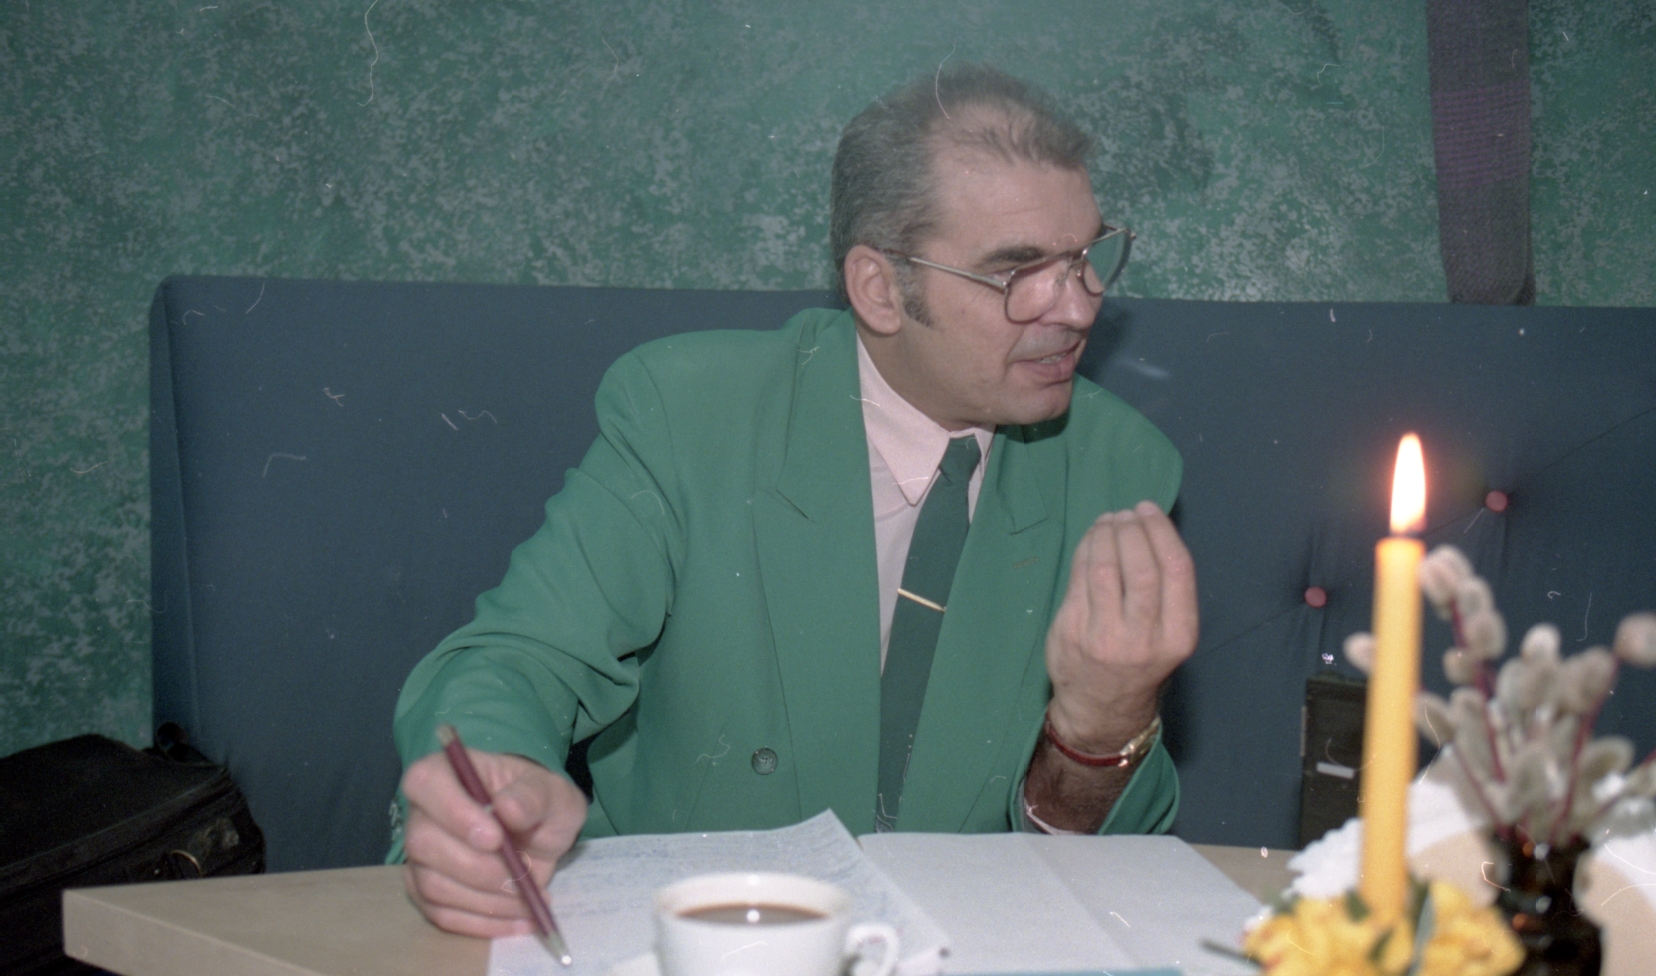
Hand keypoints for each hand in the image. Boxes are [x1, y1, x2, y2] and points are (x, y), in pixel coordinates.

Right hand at [400, 746, 587, 937]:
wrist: (539, 832)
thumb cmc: (539, 802)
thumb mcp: (551, 792)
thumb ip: (533, 796)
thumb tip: (507, 808)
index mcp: (447, 772)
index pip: (425, 783)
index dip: (454, 812)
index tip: (495, 837)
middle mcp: (423, 813)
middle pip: (423, 843)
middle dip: (477, 868)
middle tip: (521, 876)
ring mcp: (422, 856)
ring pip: (432, 885)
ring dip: (485, 900)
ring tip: (528, 898)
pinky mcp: (428, 892)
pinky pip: (443, 915)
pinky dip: (483, 923)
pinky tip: (519, 919)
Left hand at [1044, 500, 1197, 752]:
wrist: (1102, 709)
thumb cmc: (1141, 663)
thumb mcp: (1169, 637)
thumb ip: (1165, 592)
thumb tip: (1149, 528)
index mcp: (1178, 635)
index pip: (1176, 569)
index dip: (1161, 531)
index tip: (1149, 511)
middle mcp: (1144, 637)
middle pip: (1140, 566)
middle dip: (1132, 530)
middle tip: (1126, 515)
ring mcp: (1104, 636)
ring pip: (1105, 568)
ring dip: (1105, 534)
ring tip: (1108, 522)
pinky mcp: (1072, 631)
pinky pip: (1079, 577)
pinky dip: (1085, 549)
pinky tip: (1091, 539)